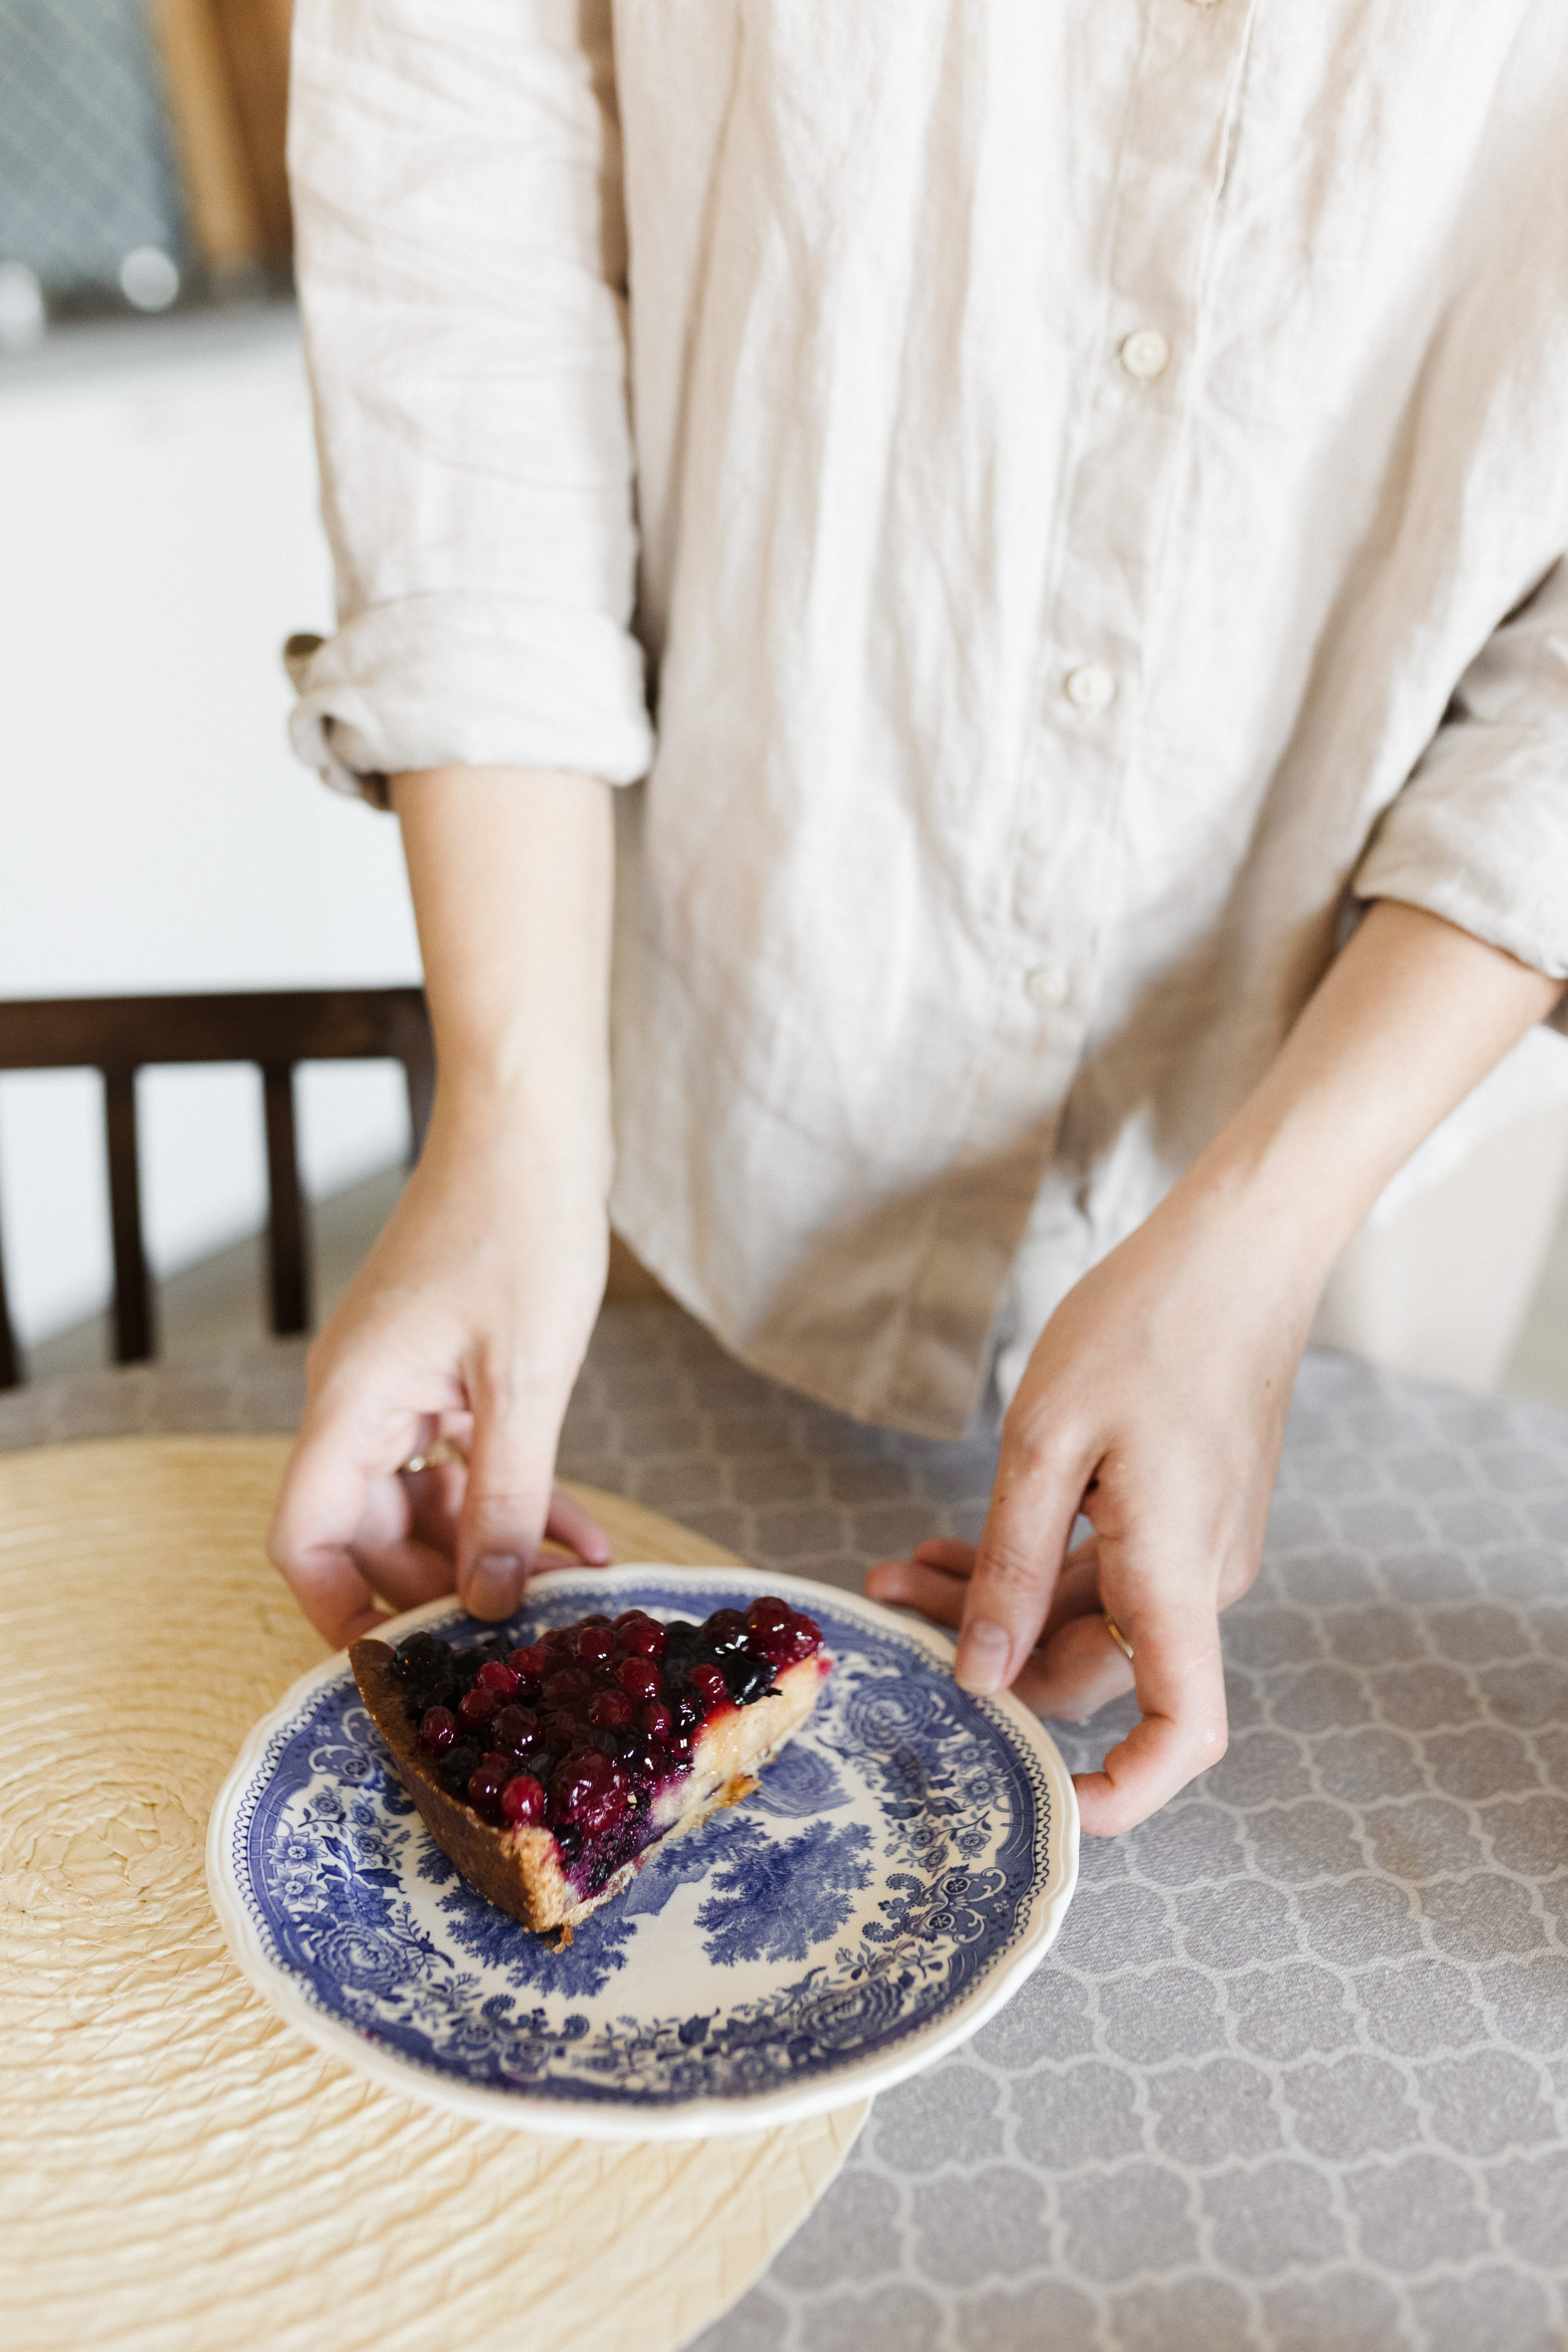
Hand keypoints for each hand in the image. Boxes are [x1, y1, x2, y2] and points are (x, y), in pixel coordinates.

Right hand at [268, 1100, 611, 1647]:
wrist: (533, 1124)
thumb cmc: (522, 1227)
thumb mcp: (526, 1381)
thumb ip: (506, 1498)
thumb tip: (490, 1603)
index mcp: (351, 1404)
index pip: (306, 1541)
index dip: (342, 1613)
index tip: (403, 1667)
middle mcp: (358, 1398)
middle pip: (366, 1533)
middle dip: (439, 1589)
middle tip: (521, 1635)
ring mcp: (398, 1381)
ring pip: (423, 1501)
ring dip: (491, 1545)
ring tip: (575, 1587)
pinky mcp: (440, 1365)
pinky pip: (458, 1456)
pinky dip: (511, 1495)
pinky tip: (582, 1533)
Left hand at [869, 902, 1564, 1834]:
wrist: (1235, 1247)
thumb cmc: (1144, 1325)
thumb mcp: (1046, 1445)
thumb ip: (1011, 1568)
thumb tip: (983, 1678)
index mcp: (1179, 1575)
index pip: (1184, 1735)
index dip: (1123, 1796)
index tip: (1040, 1808)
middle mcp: (1201, 1578)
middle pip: (1095, 1670)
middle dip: (990, 1661)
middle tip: (890, 1615)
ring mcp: (1198, 1545)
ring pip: (1088, 1619)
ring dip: (996, 1607)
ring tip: (901, 1570)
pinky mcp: (1185, 1511)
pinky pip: (1107, 1573)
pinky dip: (1034, 1568)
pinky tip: (960, 1545)